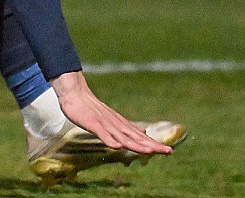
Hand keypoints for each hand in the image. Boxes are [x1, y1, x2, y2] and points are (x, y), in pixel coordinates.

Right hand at [51, 71, 172, 154]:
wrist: (75, 93)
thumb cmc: (91, 108)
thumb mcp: (112, 119)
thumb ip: (126, 128)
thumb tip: (143, 132)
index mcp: (121, 124)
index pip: (140, 136)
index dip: (154, 144)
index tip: (169, 151)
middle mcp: (116, 124)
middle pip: (136, 137)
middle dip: (152, 145)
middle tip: (168, 151)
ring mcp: (105, 123)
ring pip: (122, 136)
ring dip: (135, 144)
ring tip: (148, 151)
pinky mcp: (92, 123)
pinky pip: (102, 133)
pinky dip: (110, 140)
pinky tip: (117, 147)